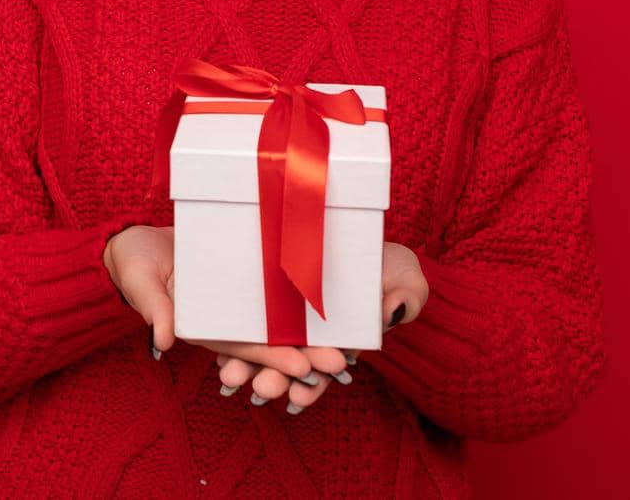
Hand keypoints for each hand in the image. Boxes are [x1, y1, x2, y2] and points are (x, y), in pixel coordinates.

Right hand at [102, 225, 333, 386]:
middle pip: (268, 342)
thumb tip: (164, 342)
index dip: (273, 360)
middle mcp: (224, 320)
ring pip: (276, 325)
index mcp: (202, 328)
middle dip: (304, 355)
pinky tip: (327, 312)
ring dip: (308, 337)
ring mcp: (234, 302)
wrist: (133, 241)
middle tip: (341, 364)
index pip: (243, 349)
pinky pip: (271, 298)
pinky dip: (296, 307)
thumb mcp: (141, 284)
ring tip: (346, 347)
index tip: (303, 369)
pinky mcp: (240, 281)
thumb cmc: (133, 263)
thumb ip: (156, 310)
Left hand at [211, 242, 429, 412]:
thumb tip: (390, 311)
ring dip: (249, 367)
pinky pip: (247, 327)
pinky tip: (223, 357)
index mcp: (340, 341)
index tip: (299, 394)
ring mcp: (286, 322)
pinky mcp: (266, 304)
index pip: (324, 370)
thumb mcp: (406, 276)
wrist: (356, 235)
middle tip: (261, 388)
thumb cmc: (386, 264)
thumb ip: (407, 296)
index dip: (312, 385)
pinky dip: (235, 344)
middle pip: (289, 365)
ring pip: (265, 350)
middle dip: (275, 380)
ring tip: (233, 377)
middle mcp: (310, 338)